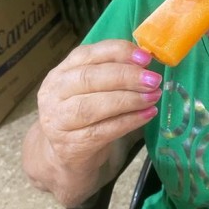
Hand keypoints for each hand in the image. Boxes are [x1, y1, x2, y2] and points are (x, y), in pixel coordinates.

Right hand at [37, 40, 161, 172]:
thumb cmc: (84, 114)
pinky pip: (103, 131)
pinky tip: (147, 114)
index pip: (86, 54)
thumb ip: (111, 71)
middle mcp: (55, 94)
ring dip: (129, 100)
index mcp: (61, 72)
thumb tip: (145, 60)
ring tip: (153, 97)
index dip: (117, 53)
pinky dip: (129, 121)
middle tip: (153, 80)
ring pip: (94, 106)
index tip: (145, 57)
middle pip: (89, 79)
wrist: (65, 155)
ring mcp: (59, 121)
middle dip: (126, 76)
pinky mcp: (71, 145)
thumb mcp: (91, 88)